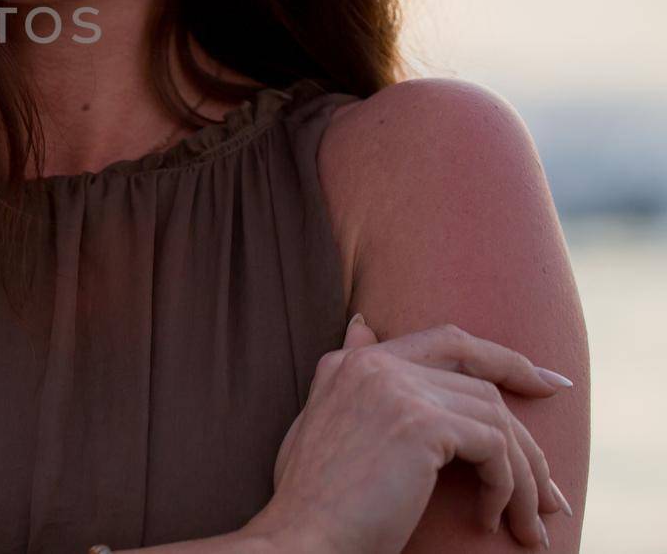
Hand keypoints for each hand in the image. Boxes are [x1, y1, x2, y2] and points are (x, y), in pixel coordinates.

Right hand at [254, 316, 574, 553]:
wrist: (305, 537)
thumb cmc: (315, 499)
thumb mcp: (322, 421)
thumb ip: (348, 378)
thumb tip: (363, 325)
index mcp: (353, 362)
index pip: (446, 341)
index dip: (503, 358)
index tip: (547, 382)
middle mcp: (374, 364)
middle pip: (482, 382)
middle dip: (528, 433)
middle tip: (554, 485)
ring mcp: (398, 389)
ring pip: (496, 418)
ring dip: (524, 477)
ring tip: (530, 522)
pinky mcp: (422, 423)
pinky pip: (496, 450)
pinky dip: (507, 489)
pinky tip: (493, 519)